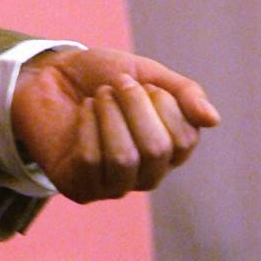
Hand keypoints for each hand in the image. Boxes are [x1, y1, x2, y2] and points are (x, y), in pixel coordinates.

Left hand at [11, 47, 219, 202]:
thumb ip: (181, 91)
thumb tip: (214, 120)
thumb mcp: (143, 72)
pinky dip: (86, 125)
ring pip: (125, 158)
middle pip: (156, 149)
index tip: (139, 81)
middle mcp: (147, 174)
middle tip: (114, 84)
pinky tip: (82, 112)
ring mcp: (114, 185)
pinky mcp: (81, 188)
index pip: (184, 139)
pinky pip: (91, 161)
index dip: (161, 102)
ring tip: (97, 97)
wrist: (46, 75)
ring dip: (108, 114)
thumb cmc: (98, 77)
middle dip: (133, 104)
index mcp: (169, 148)